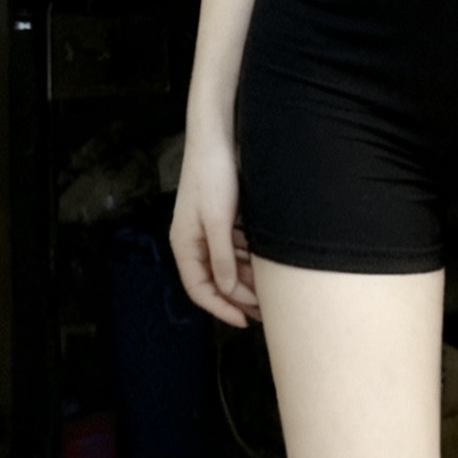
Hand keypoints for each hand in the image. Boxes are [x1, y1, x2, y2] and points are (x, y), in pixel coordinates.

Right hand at [169, 126, 259, 329]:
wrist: (218, 136)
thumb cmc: (212, 174)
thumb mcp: (217, 221)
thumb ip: (221, 257)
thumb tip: (226, 289)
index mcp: (184, 244)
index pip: (200, 289)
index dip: (221, 308)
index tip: (245, 321)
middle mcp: (194, 241)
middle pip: (216, 280)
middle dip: (239, 297)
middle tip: (265, 312)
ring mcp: (209, 230)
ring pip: (229, 265)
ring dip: (248, 279)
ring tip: (273, 292)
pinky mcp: (224, 219)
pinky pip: (237, 248)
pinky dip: (251, 259)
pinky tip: (269, 266)